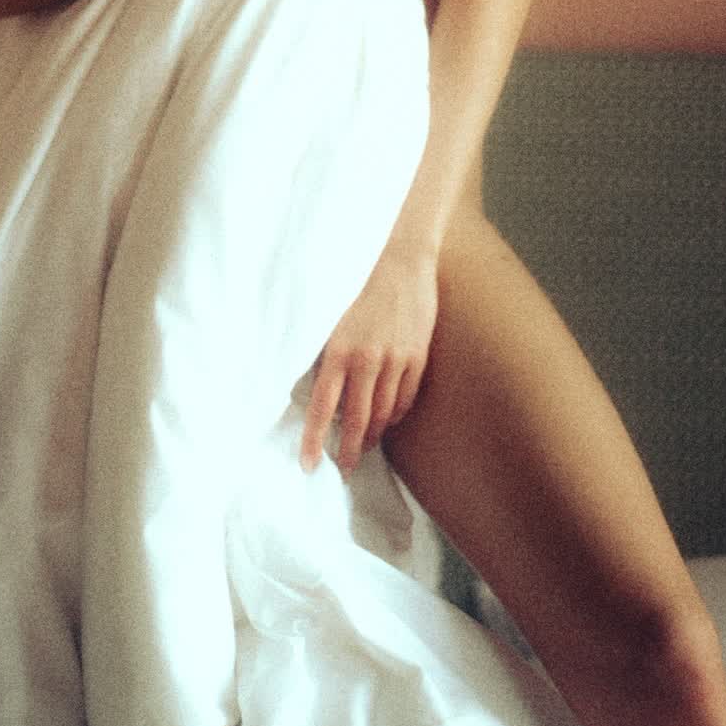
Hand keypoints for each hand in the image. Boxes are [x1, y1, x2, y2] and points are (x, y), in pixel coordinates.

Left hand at [301, 244, 438, 476]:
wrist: (398, 257)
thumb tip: (316, 390)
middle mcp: (367, 359)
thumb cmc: (355, 283)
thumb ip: (324, 353)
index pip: (322, 407)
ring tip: (362, 445)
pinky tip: (386, 419)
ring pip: (382, 413)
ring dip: (371, 434)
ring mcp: (395, 359)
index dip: (314, 440)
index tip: (309, 466)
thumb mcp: (329, 317)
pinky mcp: (417, 356)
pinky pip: (404, 398)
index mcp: (338, 349)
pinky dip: (394, 415)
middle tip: (342, 468)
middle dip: (348, 449)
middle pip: (356, 420)